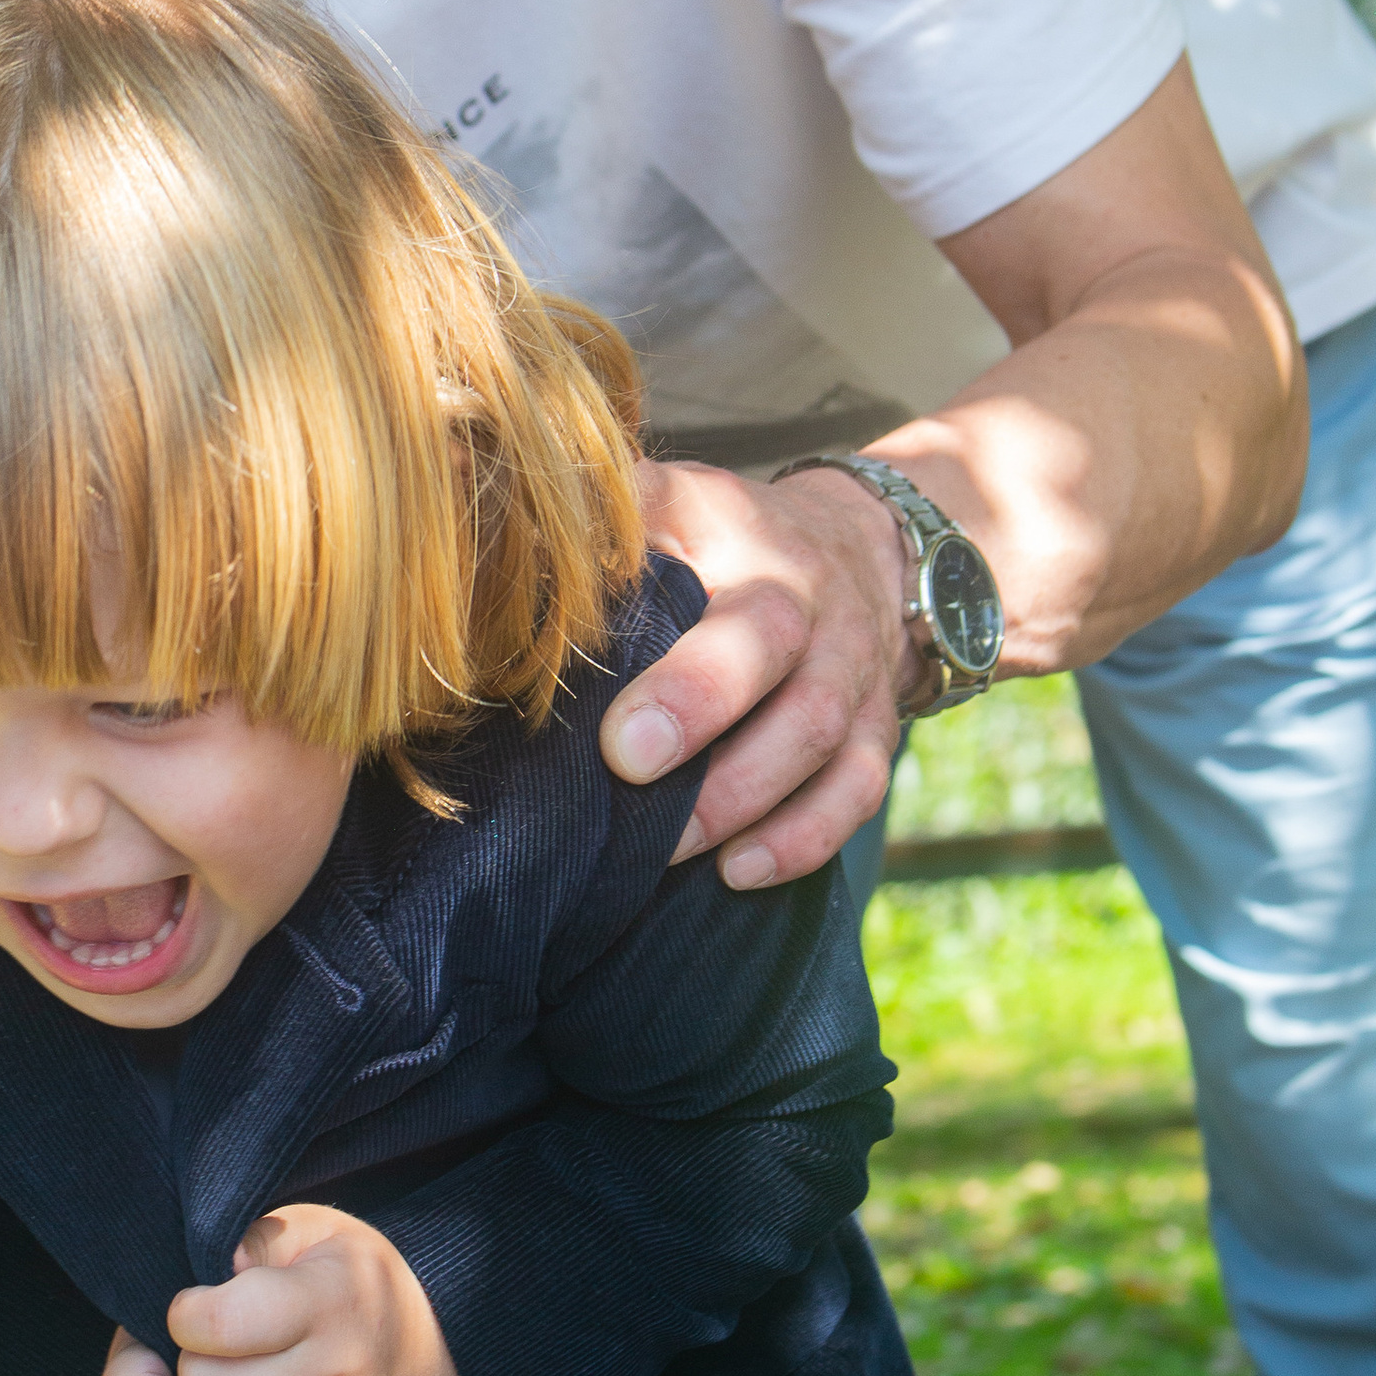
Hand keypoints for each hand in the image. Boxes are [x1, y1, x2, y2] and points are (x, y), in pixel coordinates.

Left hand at [169, 1203, 466, 1375]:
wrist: (427, 1349)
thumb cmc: (349, 1282)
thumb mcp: (312, 1232)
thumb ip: (256, 1237)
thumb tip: (216, 1267)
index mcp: (328, 1302)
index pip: (214, 1324)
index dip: (188, 1314)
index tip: (203, 1309)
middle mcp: (337, 1374)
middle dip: (197, 1364)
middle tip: (227, 1352)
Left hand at [599, 457, 921, 888]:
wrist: (862, 550)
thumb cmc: (728, 540)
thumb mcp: (672, 505)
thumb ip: (604, 522)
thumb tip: (496, 530)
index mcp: (746, 543)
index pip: (708, 583)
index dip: (680, 670)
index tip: (616, 737)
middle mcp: (810, 600)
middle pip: (772, 653)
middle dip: (702, 715)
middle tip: (628, 771)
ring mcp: (853, 668)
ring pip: (819, 734)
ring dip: (742, 799)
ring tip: (668, 849)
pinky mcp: (879, 729)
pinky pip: (856, 790)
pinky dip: (803, 838)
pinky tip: (739, 871)